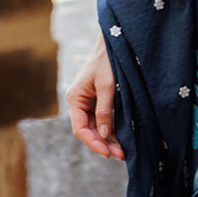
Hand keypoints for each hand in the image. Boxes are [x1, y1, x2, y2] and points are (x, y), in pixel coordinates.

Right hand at [66, 34, 125, 160]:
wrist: (114, 42)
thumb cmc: (108, 60)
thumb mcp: (107, 85)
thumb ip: (105, 110)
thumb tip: (105, 135)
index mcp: (75, 98)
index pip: (80, 128)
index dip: (94, 143)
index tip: (108, 153)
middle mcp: (79, 101)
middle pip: (88, 129)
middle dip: (103, 143)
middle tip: (120, 155)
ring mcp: (88, 100)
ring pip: (96, 125)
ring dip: (108, 138)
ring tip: (122, 151)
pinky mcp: (98, 98)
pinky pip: (102, 118)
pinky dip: (111, 128)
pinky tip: (121, 137)